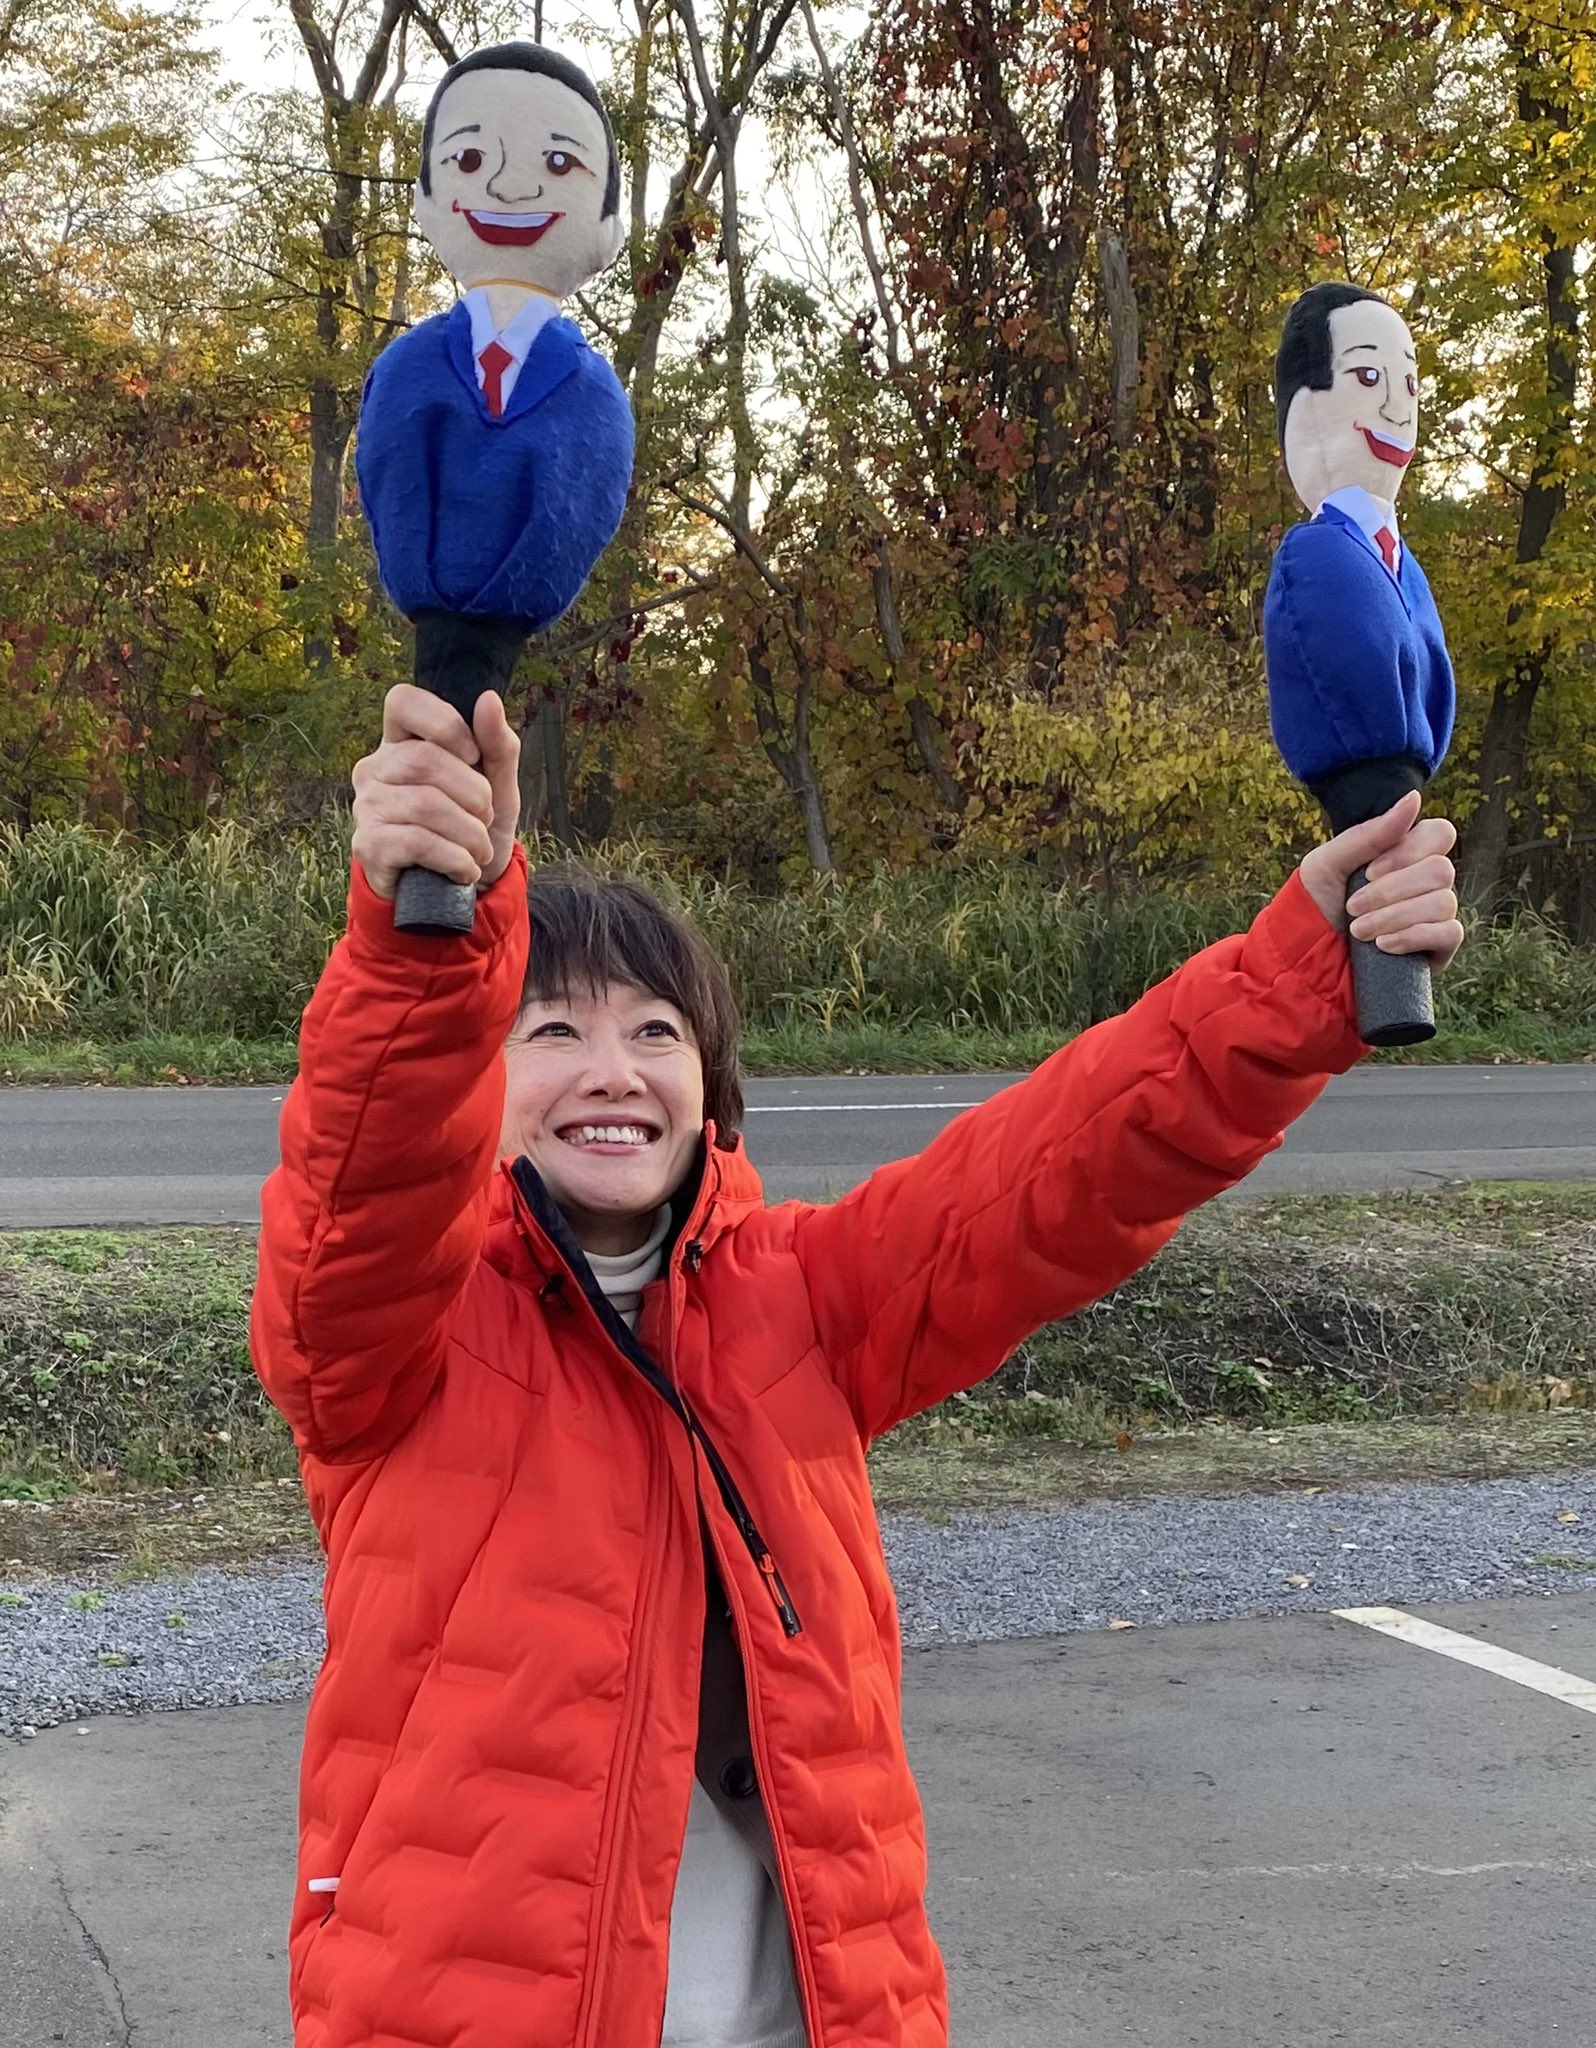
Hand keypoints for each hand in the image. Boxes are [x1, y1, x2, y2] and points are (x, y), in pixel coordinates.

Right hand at [351, 685, 521, 901]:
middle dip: (474, 794)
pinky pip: (417, 842)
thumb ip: (496, 745)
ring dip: (470, 834)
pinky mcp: (369, 846)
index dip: (445, 724)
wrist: (452, 893)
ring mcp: (366, 806)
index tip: (473, 756)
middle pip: (425, 759)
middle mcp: (375, 768)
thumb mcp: (496, 786)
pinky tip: (464, 869)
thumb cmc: (470, 827)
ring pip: (426, 804)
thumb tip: (488, 698)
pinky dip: (454, 858)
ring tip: (479, 850)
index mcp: (401, 742)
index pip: (403, 701)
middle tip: (485, 819)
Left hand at [1298, 790, 1463, 971]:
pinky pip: (1450, 933)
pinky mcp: (1438, 949)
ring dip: (1393, 916)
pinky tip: (1385, 946)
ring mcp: (1434, 916)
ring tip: (1358, 932)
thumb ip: (1369, 834)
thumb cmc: (1314, 907)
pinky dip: (1414, 936)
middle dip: (1391, 890)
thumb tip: (1414, 799)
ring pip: (1443, 902)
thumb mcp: (1327, 864)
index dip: (1409, 850)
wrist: (1304, 961)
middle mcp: (1426, 883)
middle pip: (1441, 870)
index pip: (1439, 834)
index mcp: (1404, 855)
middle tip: (1352, 907)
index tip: (1369, 870)